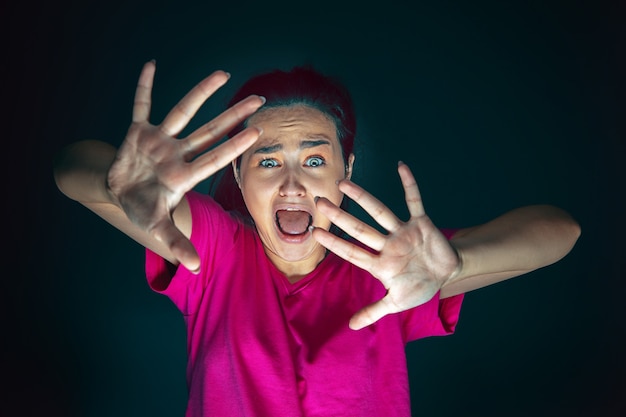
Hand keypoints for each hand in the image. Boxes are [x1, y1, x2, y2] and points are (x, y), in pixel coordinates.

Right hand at [107, 60, 264, 271]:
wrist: (119, 193)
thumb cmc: (143, 208)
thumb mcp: (157, 226)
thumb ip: (177, 243)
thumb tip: (197, 268)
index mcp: (183, 175)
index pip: (215, 157)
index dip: (235, 145)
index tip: (259, 132)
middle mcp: (177, 153)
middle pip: (210, 130)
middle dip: (234, 116)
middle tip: (260, 100)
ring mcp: (159, 140)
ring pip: (183, 111)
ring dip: (201, 92)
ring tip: (223, 74)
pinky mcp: (137, 132)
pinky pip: (141, 105)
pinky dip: (143, 87)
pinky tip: (151, 64)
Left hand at [313, 162, 460, 329]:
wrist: (447, 273)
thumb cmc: (419, 286)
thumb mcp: (397, 303)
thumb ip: (374, 311)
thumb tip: (351, 327)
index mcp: (380, 264)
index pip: (352, 252)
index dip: (334, 243)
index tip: (314, 233)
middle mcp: (387, 244)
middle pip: (359, 228)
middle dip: (340, 216)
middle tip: (319, 202)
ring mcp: (403, 232)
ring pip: (379, 211)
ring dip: (363, 198)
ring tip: (343, 184)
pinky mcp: (421, 223)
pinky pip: (414, 201)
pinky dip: (409, 184)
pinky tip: (400, 166)